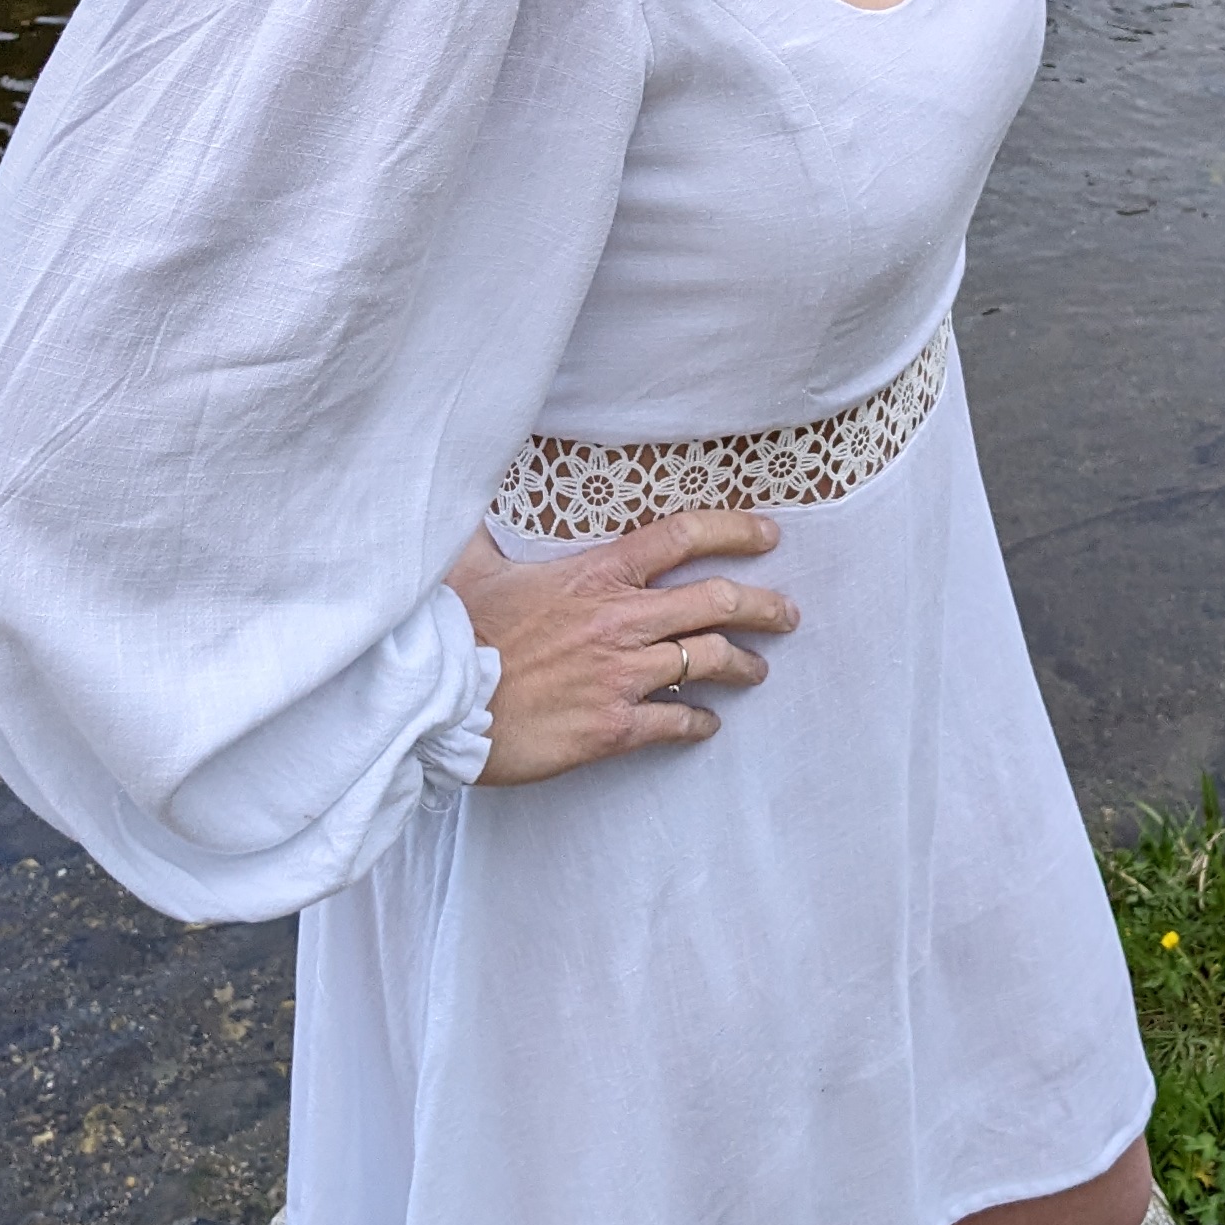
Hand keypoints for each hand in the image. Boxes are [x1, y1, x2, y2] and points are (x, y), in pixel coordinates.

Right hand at [446, 509, 797, 785]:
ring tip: (758, 670)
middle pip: (718, 601)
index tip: (768, 535)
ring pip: (710, 661)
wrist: (438, 705)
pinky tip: (708, 724)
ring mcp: (621, 676)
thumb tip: (467, 498)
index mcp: (596, 573)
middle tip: (786, 614)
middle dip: (765, 606)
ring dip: (744, 665)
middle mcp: (621, 620)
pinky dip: (700, 723)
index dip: (735, 531)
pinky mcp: (612, 727)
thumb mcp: (469, 564)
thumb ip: (484, 531)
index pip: (682, 537)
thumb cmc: (455, 634)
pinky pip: (677, 722)